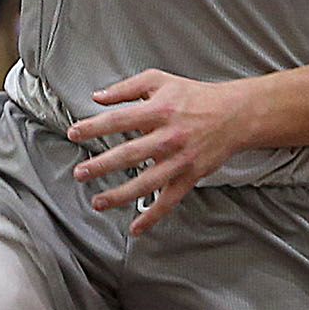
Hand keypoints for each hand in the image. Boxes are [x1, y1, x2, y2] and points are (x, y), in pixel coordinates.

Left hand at [66, 69, 258, 235]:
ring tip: (97, 202)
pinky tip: (136, 229)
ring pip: (146, 182)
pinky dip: (153, 217)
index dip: (94, 127)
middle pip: (129, 154)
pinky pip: (169, 201)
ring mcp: (180, 159)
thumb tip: (97, 97)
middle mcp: (168, 136)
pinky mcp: (190, 176)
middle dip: (101, 165)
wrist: (234, 114)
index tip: (74, 133)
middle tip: (79, 173)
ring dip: (120, 195)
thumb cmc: (194, 95)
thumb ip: (126, 88)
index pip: (119, 119)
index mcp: (159, 109)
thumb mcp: (159, 80)